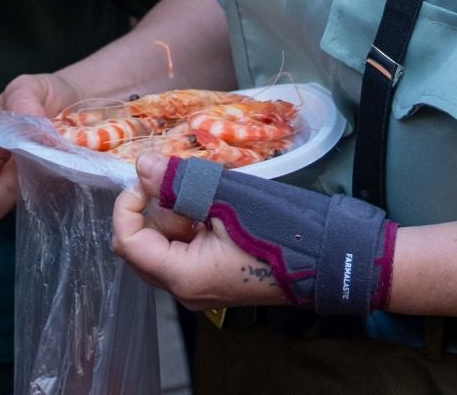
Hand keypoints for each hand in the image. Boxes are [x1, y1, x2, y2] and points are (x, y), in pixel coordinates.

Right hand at [0, 72, 79, 221]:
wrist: (81, 107)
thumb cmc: (43, 97)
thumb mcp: (30, 86)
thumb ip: (23, 99)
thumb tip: (28, 126)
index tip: (4, 142)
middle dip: (6, 187)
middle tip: (31, 165)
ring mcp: (19, 192)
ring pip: (20, 206)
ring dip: (39, 187)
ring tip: (59, 162)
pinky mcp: (48, 200)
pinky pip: (51, 205)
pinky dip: (64, 188)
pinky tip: (74, 168)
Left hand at [111, 154, 285, 311]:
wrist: (327, 258)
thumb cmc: (279, 231)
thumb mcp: (228, 199)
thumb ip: (181, 183)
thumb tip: (143, 166)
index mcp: (184, 276)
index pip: (128, 242)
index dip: (128, 205)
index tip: (150, 177)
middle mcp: (185, 290)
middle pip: (139, 247)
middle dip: (151, 210)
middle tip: (181, 185)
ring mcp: (199, 287)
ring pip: (161, 247)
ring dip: (172, 215)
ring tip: (208, 199)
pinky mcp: (212, 279)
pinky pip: (182, 250)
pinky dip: (188, 225)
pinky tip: (214, 211)